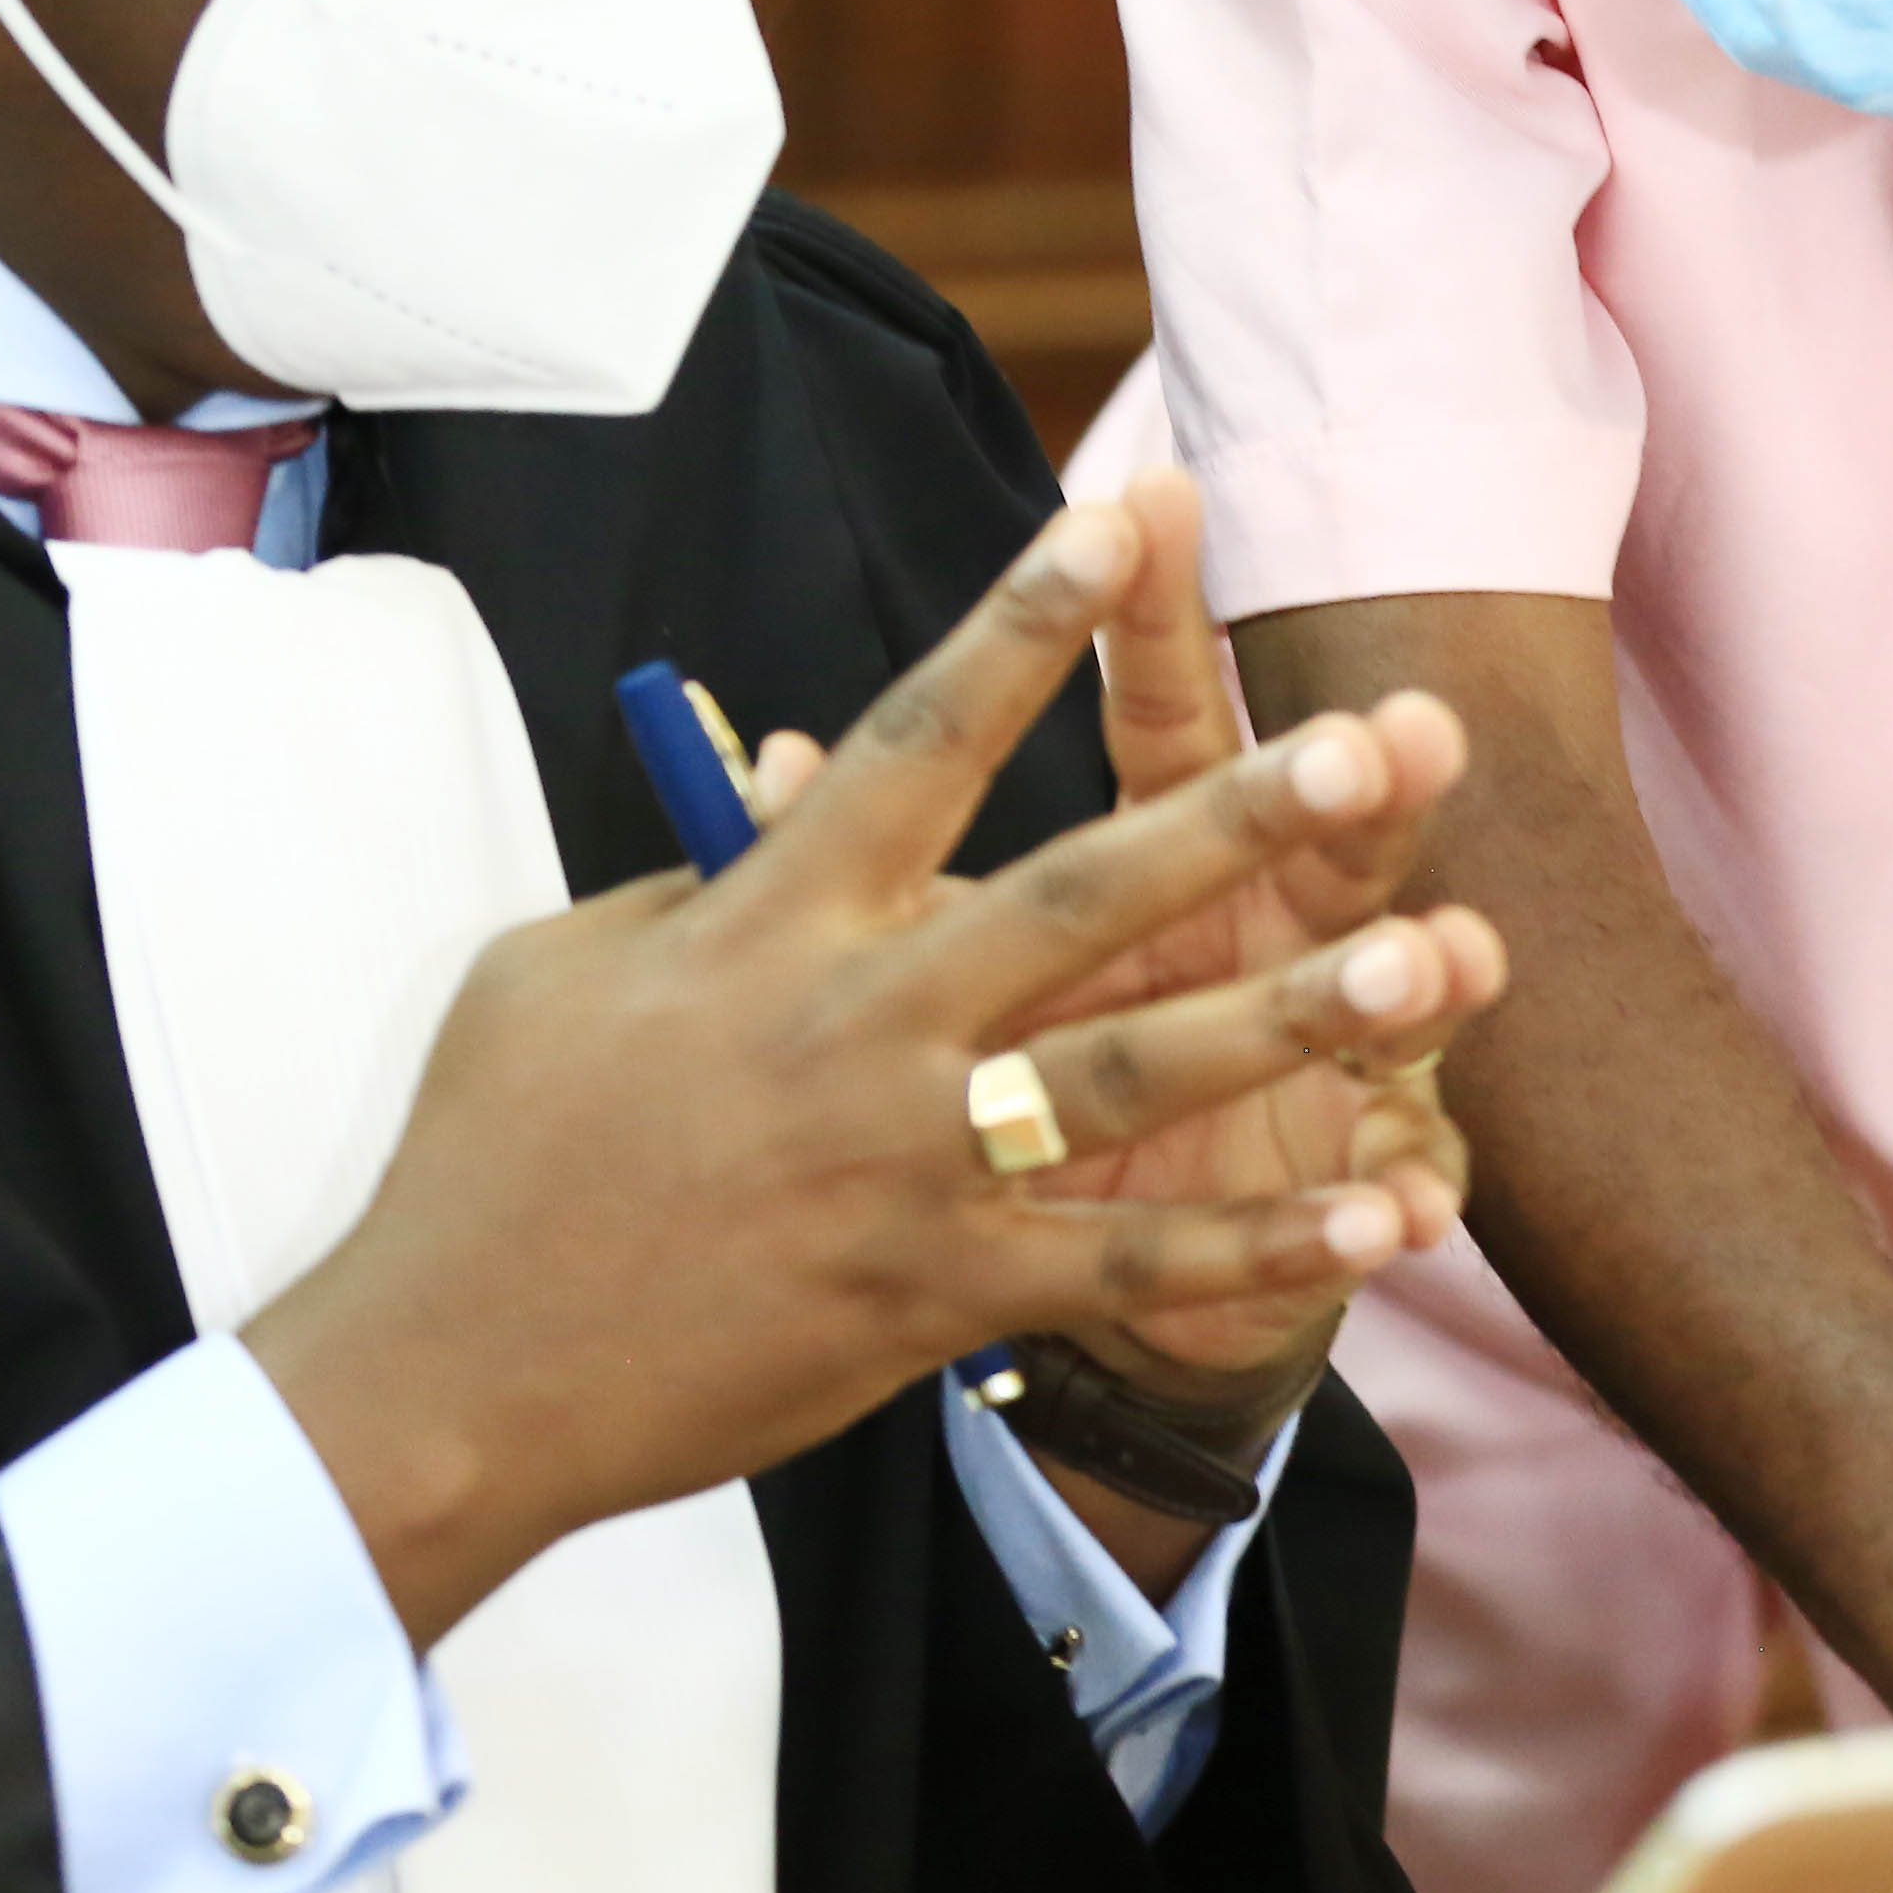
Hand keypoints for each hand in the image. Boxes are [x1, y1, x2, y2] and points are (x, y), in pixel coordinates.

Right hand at [243, 498, 1508, 1650]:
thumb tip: (797, 781)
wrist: (445, 1377)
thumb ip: (701, 871)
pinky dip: (1268, 1244)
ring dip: (1301, 1017)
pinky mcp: (931, 1299)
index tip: (1125, 515)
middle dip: (1241, 817)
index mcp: (768, 921)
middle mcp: (856, 1024)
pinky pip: (1126, 1264)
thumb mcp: (562, 967)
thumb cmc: (492, 1155)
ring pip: (1136, 1074)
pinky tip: (1394, 1207)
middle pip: (1080, 897)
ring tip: (1446, 959)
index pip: (919, 739)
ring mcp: (905, 1166)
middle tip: (1381, 740)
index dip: (1022, 624)